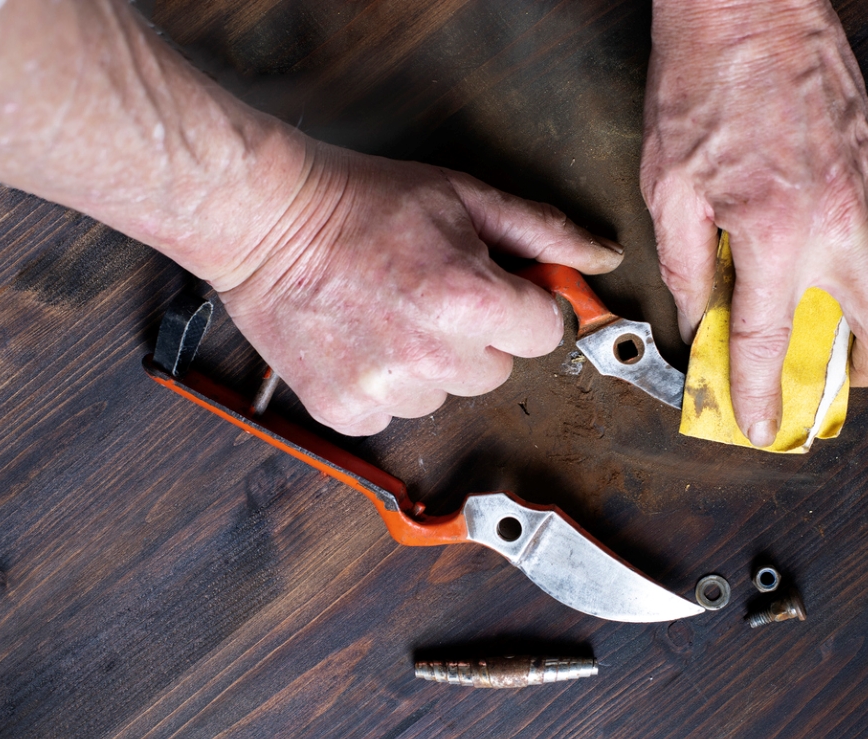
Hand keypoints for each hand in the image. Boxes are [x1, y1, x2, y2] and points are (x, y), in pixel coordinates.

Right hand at [219, 142, 623, 435]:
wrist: (267, 222)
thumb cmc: (364, 203)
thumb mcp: (465, 198)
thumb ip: (542, 232)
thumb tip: (600, 257)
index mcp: (470, 301)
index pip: (544, 333)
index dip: (523, 305)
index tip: (495, 288)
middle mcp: (432, 355)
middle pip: (498, 370)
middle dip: (478, 335)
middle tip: (432, 292)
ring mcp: (385, 389)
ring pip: (446, 395)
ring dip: (430, 363)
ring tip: (390, 313)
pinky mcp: (345, 410)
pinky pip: (395, 413)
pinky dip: (384, 385)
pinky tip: (362, 340)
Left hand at [641, 0, 867, 446]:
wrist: (749, 6)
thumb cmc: (706, 79)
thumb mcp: (670, 186)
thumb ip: (689, 267)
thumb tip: (699, 318)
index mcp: (775, 229)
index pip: (772, 341)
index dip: (763, 395)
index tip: (764, 425)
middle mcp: (837, 218)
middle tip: (837, 388)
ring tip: (844, 332)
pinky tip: (845, 264)